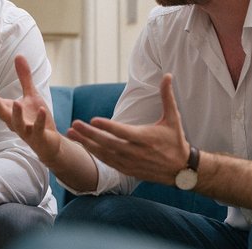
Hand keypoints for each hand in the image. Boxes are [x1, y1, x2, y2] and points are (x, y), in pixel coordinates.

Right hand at [0, 55, 61, 164]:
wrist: (49, 143)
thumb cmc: (37, 119)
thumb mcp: (31, 96)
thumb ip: (24, 78)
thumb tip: (18, 56)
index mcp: (11, 112)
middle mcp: (15, 123)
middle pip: (3, 114)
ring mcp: (26, 131)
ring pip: (18, 124)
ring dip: (16, 114)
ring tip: (16, 103)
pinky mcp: (39, 137)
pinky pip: (38, 128)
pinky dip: (39, 120)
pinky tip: (41, 110)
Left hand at [67, 74, 189, 184]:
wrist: (180, 170)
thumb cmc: (175, 141)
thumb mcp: (173, 118)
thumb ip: (167, 97)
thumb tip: (168, 75)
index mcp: (145, 138)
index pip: (123, 132)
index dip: (107, 126)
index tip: (93, 119)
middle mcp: (135, 152)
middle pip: (108, 143)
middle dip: (89, 134)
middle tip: (74, 124)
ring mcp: (129, 162)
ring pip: (103, 153)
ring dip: (86, 143)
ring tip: (71, 133)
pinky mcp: (126, 170)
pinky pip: (106, 161)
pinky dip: (94, 153)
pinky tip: (83, 144)